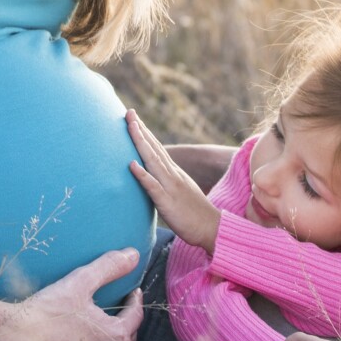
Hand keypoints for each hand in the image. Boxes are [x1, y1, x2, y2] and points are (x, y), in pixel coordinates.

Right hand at [0, 249, 143, 340]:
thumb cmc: (46, 314)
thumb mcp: (80, 283)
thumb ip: (109, 267)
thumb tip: (133, 255)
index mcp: (116, 336)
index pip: (136, 316)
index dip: (135, 301)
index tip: (132, 291)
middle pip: (127, 336)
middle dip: (127, 319)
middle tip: (121, 304)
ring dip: (113, 337)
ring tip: (105, 322)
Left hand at [126, 109, 220, 254]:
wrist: (212, 228)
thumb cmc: (195, 215)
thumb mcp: (180, 193)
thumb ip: (168, 183)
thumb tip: (154, 179)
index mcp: (174, 174)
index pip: (157, 149)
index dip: (145, 133)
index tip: (134, 118)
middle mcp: (173, 176)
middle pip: (154, 149)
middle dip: (140, 130)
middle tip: (128, 112)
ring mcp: (171, 187)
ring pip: (153, 161)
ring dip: (141, 143)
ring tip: (130, 126)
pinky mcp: (168, 202)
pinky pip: (153, 187)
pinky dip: (142, 175)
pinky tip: (131, 164)